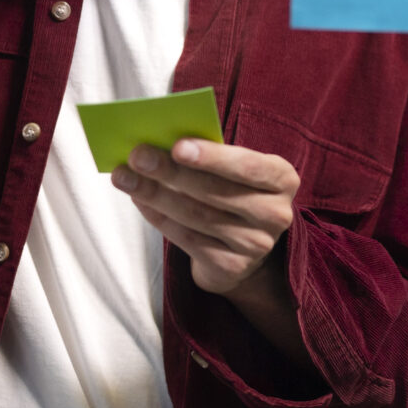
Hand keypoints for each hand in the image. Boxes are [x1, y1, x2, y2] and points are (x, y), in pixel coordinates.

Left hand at [113, 138, 299, 296]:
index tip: (177, 146)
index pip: (248, 166)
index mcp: (282, 179)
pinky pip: (187, 239)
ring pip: (197, 216)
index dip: (213, 157)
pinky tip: (139, 200)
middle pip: (217, 192)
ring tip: (124, 176)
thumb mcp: (235, 170)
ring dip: (156, 194)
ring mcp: (255, 245)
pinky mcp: (231, 266)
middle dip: (171, 172)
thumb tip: (161, 142)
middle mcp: (275, 214)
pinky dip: (159, 217)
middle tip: (138, 155)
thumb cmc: (234, 192)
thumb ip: (211, 156)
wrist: (245, 248)